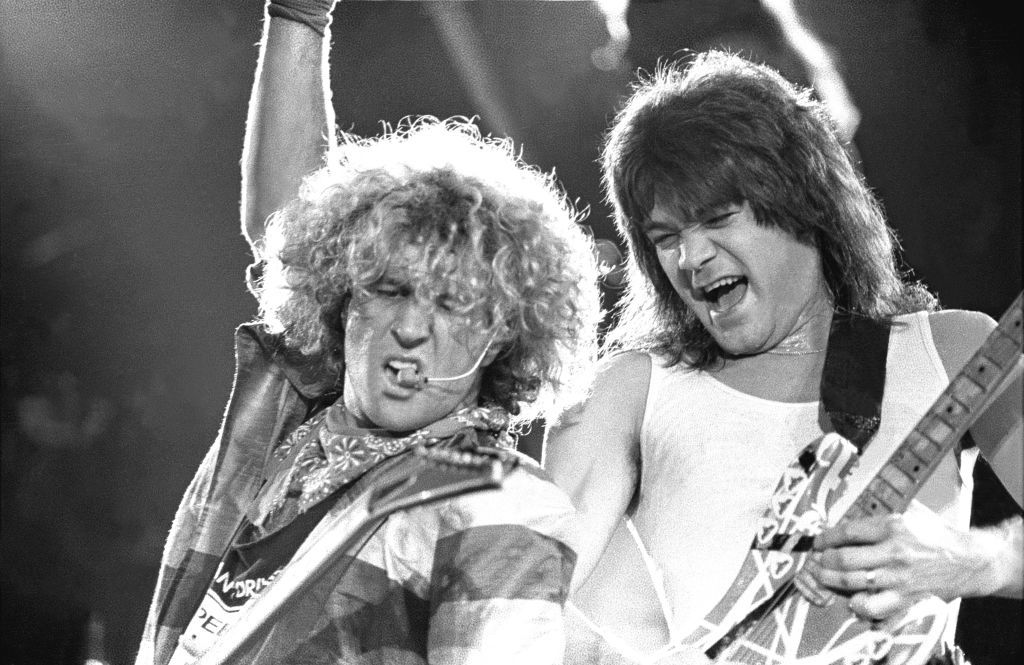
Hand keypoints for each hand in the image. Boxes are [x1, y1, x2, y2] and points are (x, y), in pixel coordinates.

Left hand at [797, 502, 995, 619]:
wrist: (970, 560)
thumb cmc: (937, 536)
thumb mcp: (910, 516)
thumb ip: (880, 520)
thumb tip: (845, 527)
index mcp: (894, 526)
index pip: (848, 532)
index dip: (826, 537)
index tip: (818, 541)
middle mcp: (894, 552)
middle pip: (844, 558)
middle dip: (824, 560)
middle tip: (817, 560)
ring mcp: (899, 577)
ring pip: (852, 582)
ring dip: (830, 580)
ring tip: (822, 576)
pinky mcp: (906, 598)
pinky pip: (873, 606)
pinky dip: (857, 604)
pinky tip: (851, 598)